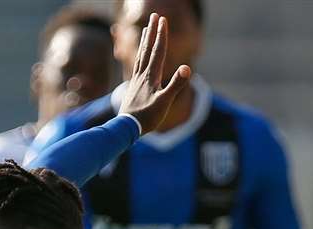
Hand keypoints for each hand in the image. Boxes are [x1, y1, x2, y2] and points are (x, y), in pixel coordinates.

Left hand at [116, 13, 191, 136]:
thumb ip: (175, 84)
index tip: (163, 19)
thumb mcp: (164, 102)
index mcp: (151, 76)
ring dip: (144, 41)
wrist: (126, 128)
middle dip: (152, 31)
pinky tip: (140, 56)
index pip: (158, 51)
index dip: (161, 34)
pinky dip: (139, 56)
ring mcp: (136, 79)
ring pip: (141, 55)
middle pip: (148, 48)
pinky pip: (136, 65)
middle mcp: (142, 74)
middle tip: (155, 16)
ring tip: (146, 29)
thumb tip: (187, 68)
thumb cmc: (147, 117)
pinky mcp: (133, 86)